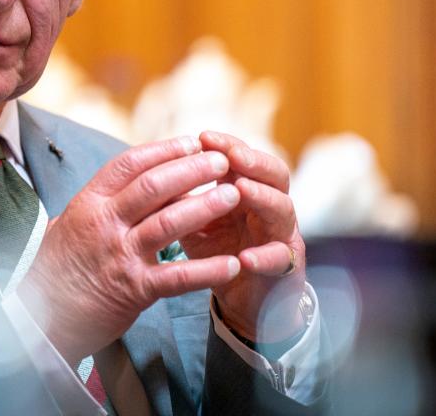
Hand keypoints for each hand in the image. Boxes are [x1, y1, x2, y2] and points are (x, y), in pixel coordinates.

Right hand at [17, 136, 241, 363]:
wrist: (39, 317)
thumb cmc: (56, 268)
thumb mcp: (69, 224)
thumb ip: (98, 203)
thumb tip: (125, 181)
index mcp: (89, 203)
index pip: (129, 164)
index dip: (163, 150)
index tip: (191, 142)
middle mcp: (104, 223)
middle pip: (153, 186)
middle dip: (192, 170)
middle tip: (222, 160)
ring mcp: (119, 255)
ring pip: (168, 222)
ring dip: (205, 207)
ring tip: (234, 195)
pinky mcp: (133, 290)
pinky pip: (177, 277)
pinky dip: (207, 270)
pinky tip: (232, 264)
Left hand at [181, 131, 306, 342]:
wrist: (242, 298)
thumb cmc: (217, 252)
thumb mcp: (196, 221)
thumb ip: (181, 198)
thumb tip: (149, 172)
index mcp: (248, 190)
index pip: (245, 158)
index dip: (228, 145)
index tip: (204, 136)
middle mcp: (270, 207)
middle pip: (275, 175)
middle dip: (253, 161)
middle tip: (232, 154)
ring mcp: (282, 236)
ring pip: (282, 209)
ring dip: (262, 197)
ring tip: (240, 189)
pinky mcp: (286, 269)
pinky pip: (281, 260)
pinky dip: (265, 256)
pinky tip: (246, 256)